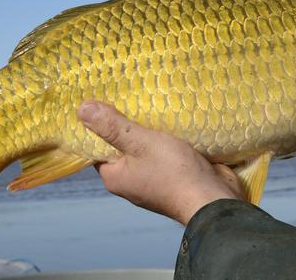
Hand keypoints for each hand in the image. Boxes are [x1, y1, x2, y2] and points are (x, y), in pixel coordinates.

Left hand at [78, 100, 243, 224]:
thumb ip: (112, 126)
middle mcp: (132, 182)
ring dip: (151, 131)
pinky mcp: (176, 177)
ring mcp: (155, 181)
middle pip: (123, 146)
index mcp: (116, 177)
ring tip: (152, 103)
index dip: (99, 125)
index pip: (98, 148)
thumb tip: (82, 109)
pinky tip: (173, 121)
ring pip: (147, 149)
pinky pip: (166, 154)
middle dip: (129, 124)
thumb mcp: (140, 142)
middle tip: (130, 96)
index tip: (104, 101)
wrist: (213, 200)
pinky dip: (168, 139)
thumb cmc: (174, 172)